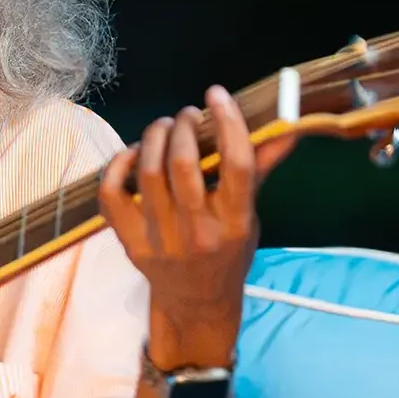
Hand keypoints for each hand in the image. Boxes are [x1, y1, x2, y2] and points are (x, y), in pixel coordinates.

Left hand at [98, 86, 296, 367]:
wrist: (197, 302)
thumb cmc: (228, 252)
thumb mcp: (251, 216)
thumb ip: (260, 169)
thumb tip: (286, 127)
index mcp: (236, 222)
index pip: (236, 164)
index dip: (227, 122)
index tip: (218, 95)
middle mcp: (198, 232)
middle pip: (184, 165)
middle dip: (184, 127)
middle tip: (187, 115)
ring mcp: (160, 239)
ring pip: (149, 173)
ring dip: (155, 138)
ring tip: (165, 128)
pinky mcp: (130, 242)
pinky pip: (112, 194)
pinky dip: (118, 165)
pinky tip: (132, 154)